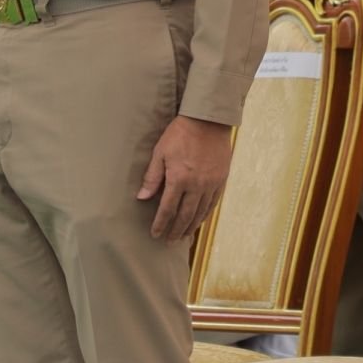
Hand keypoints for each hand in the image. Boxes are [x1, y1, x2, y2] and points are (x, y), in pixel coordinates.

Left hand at [137, 116, 234, 241]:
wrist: (208, 121)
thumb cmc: (180, 134)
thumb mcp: (160, 152)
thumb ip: (152, 177)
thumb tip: (142, 197)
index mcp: (179, 179)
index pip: (167, 209)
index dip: (161, 224)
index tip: (155, 234)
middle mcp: (196, 185)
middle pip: (185, 215)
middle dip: (176, 230)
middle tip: (169, 241)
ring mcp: (211, 184)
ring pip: (200, 212)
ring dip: (191, 226)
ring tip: (184, 236)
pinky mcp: (221, 180)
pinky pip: (213, 203)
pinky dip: (205, 214)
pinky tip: (200, 220)